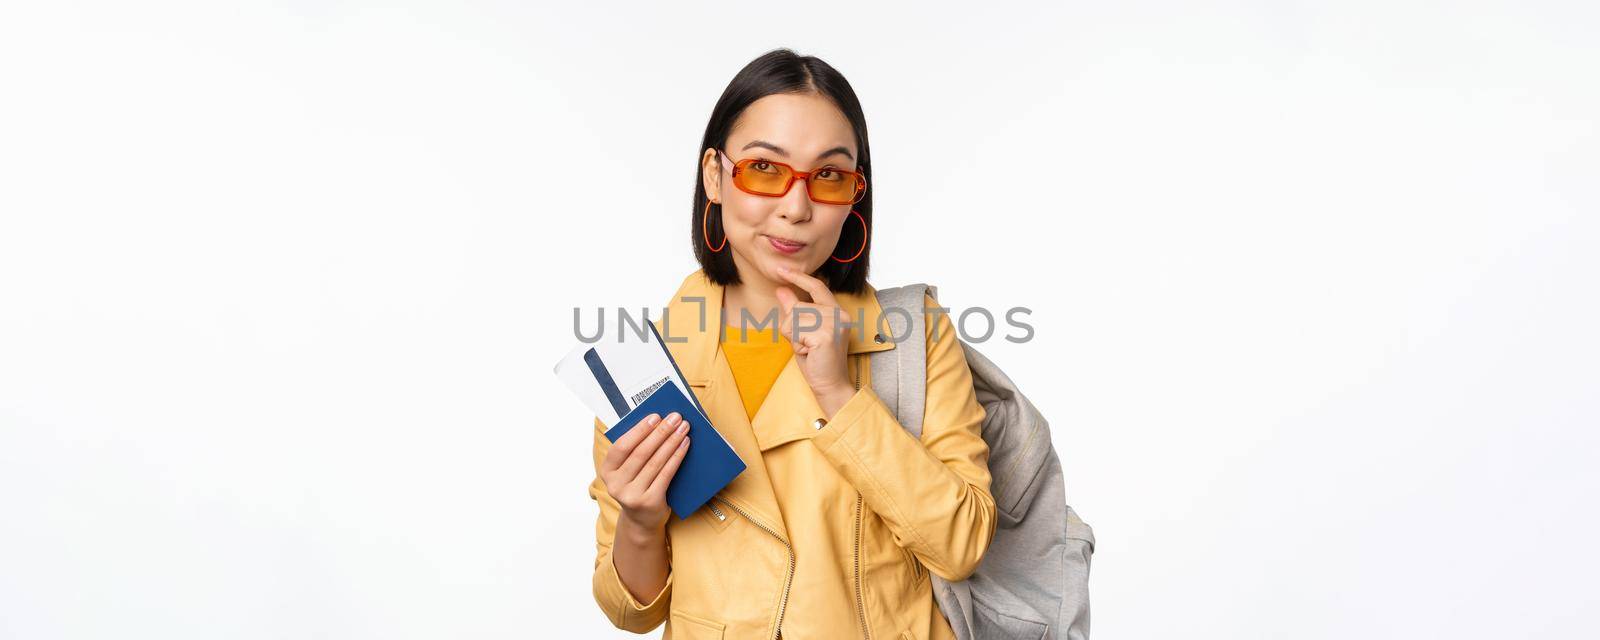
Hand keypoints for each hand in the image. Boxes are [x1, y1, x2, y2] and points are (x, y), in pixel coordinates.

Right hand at [600, 412, 690, 531]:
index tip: (655, 416)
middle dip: (660, 432)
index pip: (621, 447)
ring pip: (655, 462)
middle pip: (641, 453)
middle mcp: (616, 485)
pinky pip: (666, 474)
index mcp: (607, 471)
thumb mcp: (627, 471)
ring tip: (683, 428)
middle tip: (675, 418)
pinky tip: (684, 445)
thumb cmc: (636, 487)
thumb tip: (657, 423)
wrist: (641, 521)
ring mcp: (632, 495)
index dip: (639, 430)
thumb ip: (634, 451)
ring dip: (671, 442)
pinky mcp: (649, 502)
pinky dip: (677, 457)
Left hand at [773, 266, 853, 402]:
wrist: (831, 385)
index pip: (816, 287)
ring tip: (809, 350)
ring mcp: (834, 323)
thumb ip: (795, 310)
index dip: (798, 277)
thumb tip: (781, 289)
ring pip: (793, 320)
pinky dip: (797, 346)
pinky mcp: (826, 334)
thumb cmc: (817, 360)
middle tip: (806, 345)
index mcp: (836, 311)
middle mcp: (839, 313)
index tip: (781, 269)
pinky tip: (810, 354)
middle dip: (792, 328)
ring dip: (794, 338)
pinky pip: (795, 332)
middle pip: (797, 308)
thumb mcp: (803, 332)